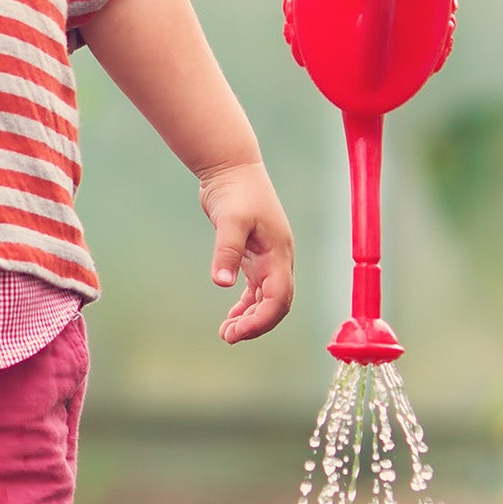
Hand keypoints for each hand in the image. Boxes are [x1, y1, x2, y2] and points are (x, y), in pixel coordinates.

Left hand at [198, 159, 293, 342]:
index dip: (262, 320)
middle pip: (276, 304)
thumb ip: (227, 251)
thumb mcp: (230, 220)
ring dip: (250, 318)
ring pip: (266, 298)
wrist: (232, 167)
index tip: (237, 332)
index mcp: (279, 253)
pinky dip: (246, 304)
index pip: (279, 298)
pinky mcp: (254, 254)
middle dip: (256, 324)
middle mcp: (278, 258)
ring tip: (226, 332)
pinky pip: (256, 288)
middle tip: (227, 336)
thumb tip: (223, 284)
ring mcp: (268, 257)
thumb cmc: (235, 190)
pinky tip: (231, 315)